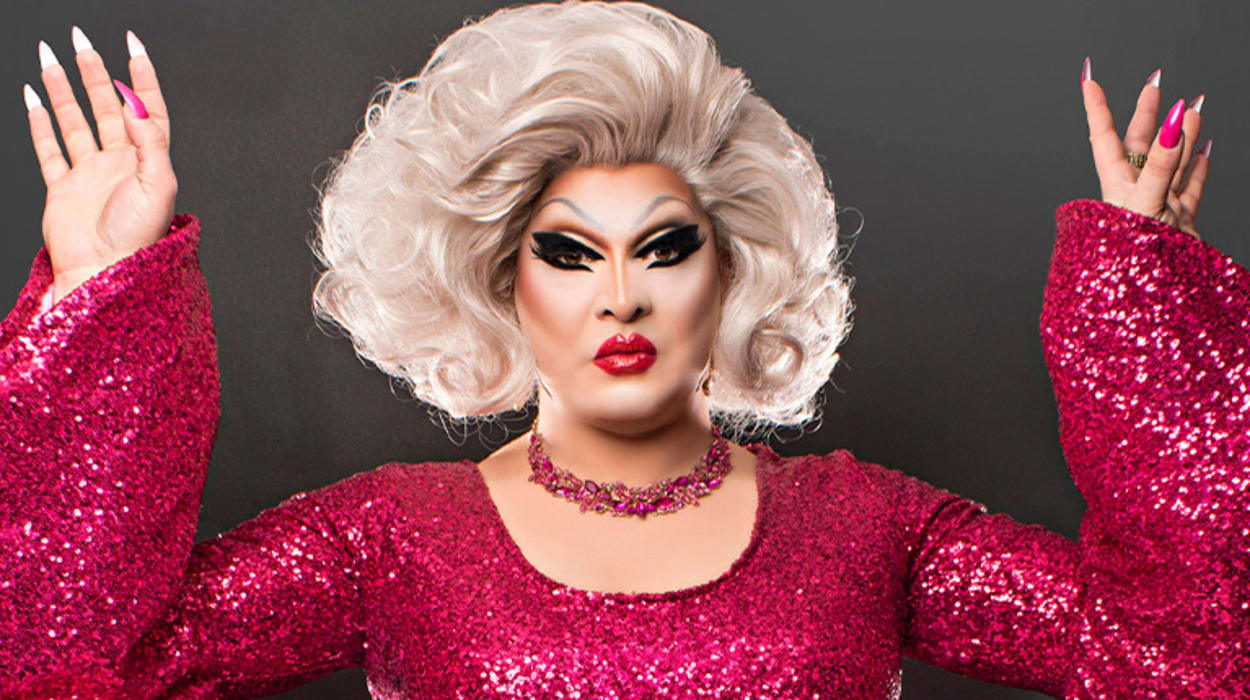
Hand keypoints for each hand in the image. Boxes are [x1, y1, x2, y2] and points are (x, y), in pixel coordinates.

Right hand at [25, 28, 175, 302]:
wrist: (104, 271)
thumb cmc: (138, 238)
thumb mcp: (158, 185)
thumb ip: (150, 142)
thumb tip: (136, 103)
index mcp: (148, 161)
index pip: (147, 107)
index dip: (141, 75)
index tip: (131, 43)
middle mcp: (120, 163)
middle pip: (107, 105)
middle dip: (93, 70)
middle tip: (79, 38)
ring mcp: (90, 173)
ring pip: (75, 120)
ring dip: (63, 89)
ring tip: (50, 56)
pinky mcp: (63, 187)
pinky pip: (49, 148)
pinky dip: (40, 123)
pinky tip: (33, 97)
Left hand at [1080, 58, 1209, 238]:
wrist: (1152, 298)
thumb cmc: (1134, 256)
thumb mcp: (1145, 203)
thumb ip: (1159, 164)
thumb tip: (1170, 124)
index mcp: (1116, 186)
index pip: (1105, 138)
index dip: (1098, 109)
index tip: (1088, 82)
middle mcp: (1134, 193)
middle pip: (1139, 144)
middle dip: (1147, 114)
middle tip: (1153, 84)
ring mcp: (1157, 206)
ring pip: (1170, 162)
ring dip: (1182, 135)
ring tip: (1191, 108)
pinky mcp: (1178, 222)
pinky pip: (1190, 189)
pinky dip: (1198, 170)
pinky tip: (1205, 153)